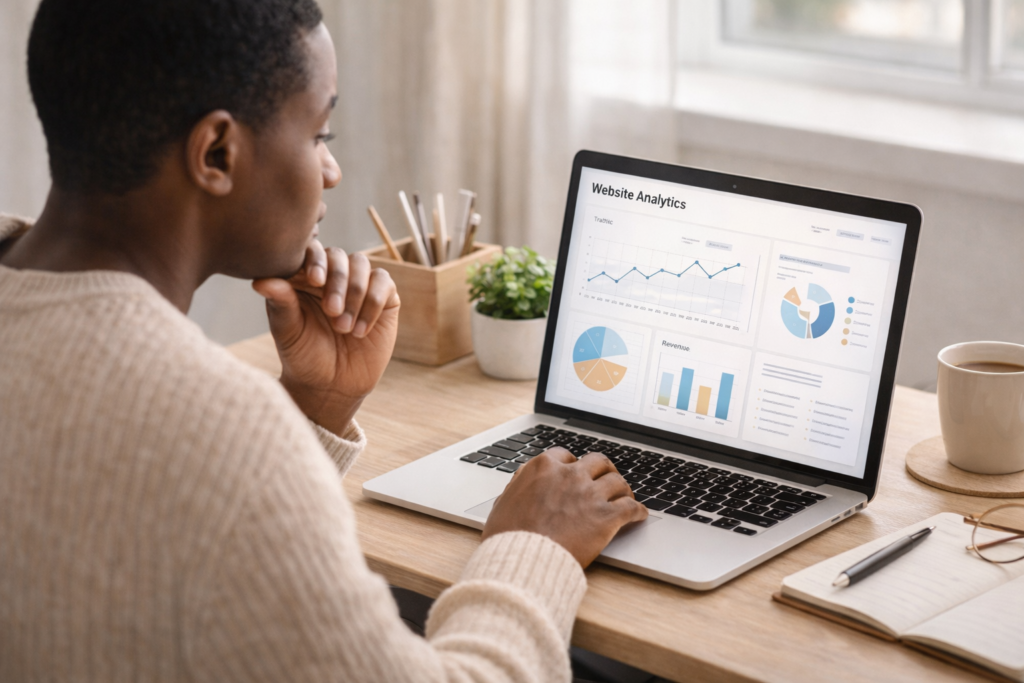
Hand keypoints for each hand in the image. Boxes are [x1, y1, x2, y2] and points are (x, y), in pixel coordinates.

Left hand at [252, 238, 399, 434]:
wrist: (331, 385)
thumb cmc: (303, 355)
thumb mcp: (288, 331)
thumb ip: (280, 303)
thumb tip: (260, 281)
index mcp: (305, 276)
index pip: (311, 251)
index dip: (315, 260)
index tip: (314, 281)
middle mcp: (333, 275)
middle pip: (339, 256)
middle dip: (337, 281)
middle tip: (331, 312)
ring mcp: (359, 284)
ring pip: (363, 264)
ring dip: (355, 293)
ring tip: (344, 328)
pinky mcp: (384, 298)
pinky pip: (383, 284)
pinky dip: (373, 303)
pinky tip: (360, 331)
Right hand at [482, 448, 647, 567]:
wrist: (523, 560)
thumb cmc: (508, 537)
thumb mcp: (504, 502)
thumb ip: (519, 487)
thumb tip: (522, 482)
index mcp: (543, 467)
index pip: (565, 455)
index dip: (573, 465)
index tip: (577, 472)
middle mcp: (570, 475)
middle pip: (598, 462)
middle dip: (604, 470)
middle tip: (606, 479)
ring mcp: (590, 494)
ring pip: (618, 482)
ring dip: (623, 489)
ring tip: (625, 497)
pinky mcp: (606, 517)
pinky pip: (631, 507)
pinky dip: (638, 511)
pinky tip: (639, 515)